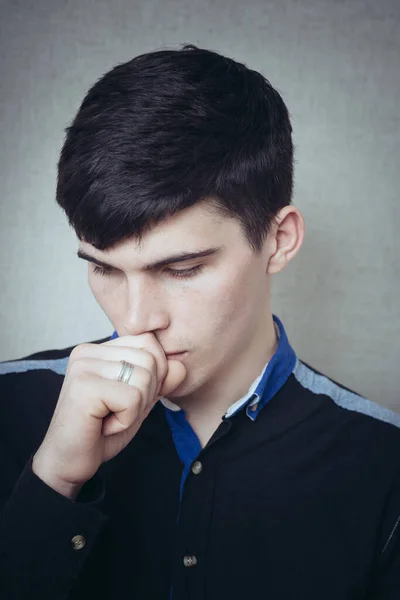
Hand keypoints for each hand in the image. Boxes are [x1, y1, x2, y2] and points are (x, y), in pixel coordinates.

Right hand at [32, 333, 185, 498]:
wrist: (68, 463)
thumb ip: (160, 382)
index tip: (130, 399)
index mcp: (99, 349)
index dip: (155, 374)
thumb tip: (181, 367)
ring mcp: (83, 367)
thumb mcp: (139, 403)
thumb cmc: (102, 432)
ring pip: (144, 378)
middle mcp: (88, 351)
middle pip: (150, 359)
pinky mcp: (84, 387)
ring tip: (109, 418)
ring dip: (135, 409)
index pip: (149, 343)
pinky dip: (126, 420)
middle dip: (146, 394)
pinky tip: (104, 426)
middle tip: (117, 412)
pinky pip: (132, 398)